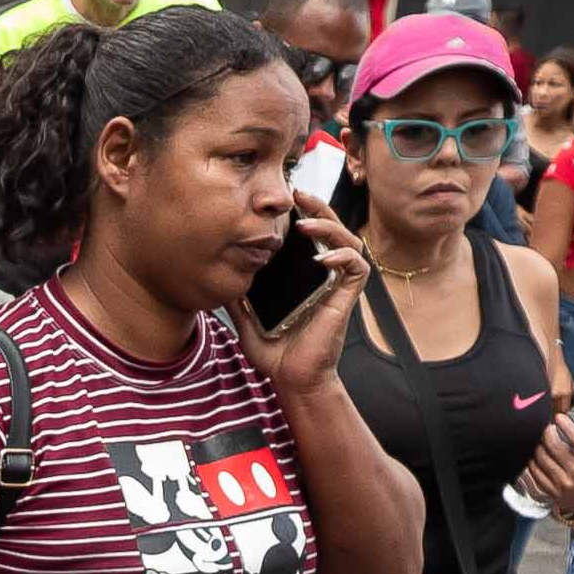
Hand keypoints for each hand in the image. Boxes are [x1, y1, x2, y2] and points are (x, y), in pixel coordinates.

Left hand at [250, 203, 369, 392]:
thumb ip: (237, 295)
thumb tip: (216, 274)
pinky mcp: (347, 297)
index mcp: (303, 275)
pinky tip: (324, 257)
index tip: (281, 201)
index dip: (301, 213)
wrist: (291, 380)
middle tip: (298, 193)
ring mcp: (336, 285)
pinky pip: (357, 266)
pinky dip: (344, 256)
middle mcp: (323, 275)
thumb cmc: (274, 353)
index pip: (308, 235)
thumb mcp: (246, 318)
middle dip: (317, 206)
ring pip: (348, 240)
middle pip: (330, 228)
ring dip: (330, 225)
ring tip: (307, 222)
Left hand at [514, 409, 573, 519]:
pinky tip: (534, 456)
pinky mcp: (554, 492)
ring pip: (543, 459)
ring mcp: (565, 483)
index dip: (566, 426)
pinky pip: (537, 474)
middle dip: (547, 433)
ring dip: (538, 446)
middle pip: (555, 448)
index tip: (559, 417)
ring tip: (540, 440)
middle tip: (547, 428)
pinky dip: (532, 462)